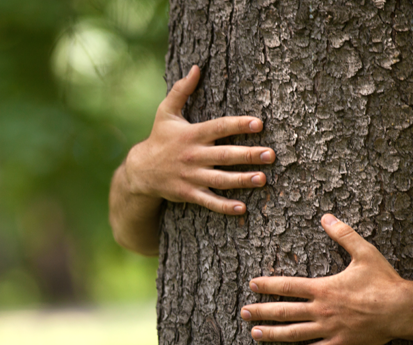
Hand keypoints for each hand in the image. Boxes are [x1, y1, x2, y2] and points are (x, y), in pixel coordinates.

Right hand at [123, 65, 274, 214]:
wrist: (140, 170)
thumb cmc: (159, 138)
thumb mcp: (165, 112)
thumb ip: (180, 90)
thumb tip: (196, 68)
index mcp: (192, 134)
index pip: (219, 127)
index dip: (238, 124)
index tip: (259, 123)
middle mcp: (193, 155)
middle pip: (225, 155)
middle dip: (248, 155)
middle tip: (271, 155)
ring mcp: (191, 176)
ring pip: (220, 179)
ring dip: (242, 180)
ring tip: (263, 179)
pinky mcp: (189, 193)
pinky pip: (209, 201)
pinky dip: (224, 206)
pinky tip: (242, 208)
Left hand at [241, 214, 412, 344]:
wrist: (403, 310)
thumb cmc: (384, 281)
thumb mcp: (364, 252)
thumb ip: (343, 234)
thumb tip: (326, 216)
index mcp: (323, 288)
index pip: (287, 286)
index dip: (267, 285)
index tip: (252, 285)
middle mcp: (321, 310)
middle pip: (284, 311)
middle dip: (261, 311)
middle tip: (243, 313)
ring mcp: (328, 329)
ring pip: (293, 333)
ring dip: (271, 333)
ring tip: (254, 333)